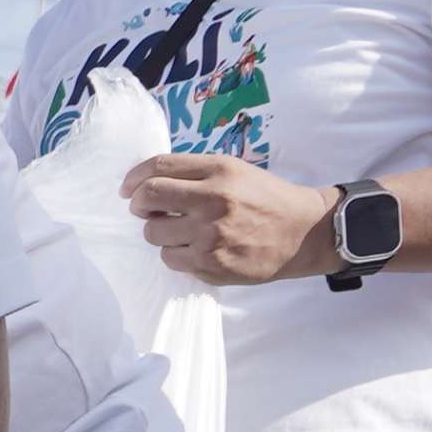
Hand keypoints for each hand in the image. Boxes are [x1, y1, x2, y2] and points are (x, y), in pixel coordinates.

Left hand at [122, 152, 340, 284]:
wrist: (304, 232)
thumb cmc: (265, 199)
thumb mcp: (235, 172)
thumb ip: (194, 173)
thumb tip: (145, 182)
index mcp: (220, 171)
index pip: (159, 167)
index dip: (134, 177)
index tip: (128, 188)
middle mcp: (214, 200)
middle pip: (149, 197)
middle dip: (139, 204)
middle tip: (145, 210)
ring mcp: (211, 235)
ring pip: (153, 233)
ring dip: (157, 231)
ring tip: (178, 230)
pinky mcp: (212, 264)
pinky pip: (170, 259)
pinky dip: (174, 253)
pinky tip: (193, 248)